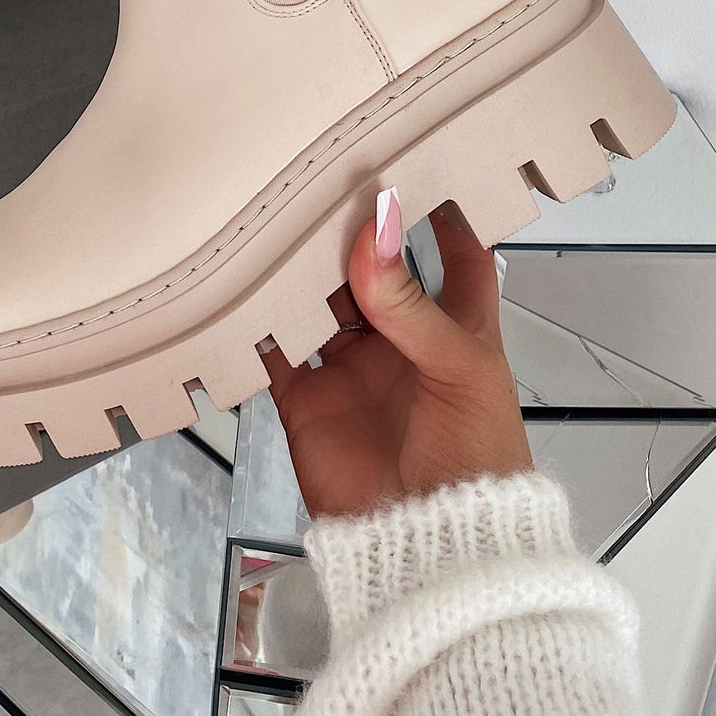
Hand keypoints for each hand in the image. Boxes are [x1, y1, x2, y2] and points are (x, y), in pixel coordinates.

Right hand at [265, 192, 532, 520]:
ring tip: (275, 226)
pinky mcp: (308, 404)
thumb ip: (411, 304)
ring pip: (319, 305)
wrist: (434, 551)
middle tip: (323, 184)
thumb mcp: (460, 370)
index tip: (424, 164)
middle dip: (351, 235)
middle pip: (374, 273)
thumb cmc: (476, 461)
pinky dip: (254, 327)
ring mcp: (352, 373)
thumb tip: (372, 235)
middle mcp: (401, 345)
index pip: (459, 260)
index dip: (447, 215)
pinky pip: (273, 355)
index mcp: (456, 332)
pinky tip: (239, 292)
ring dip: (299, 273)